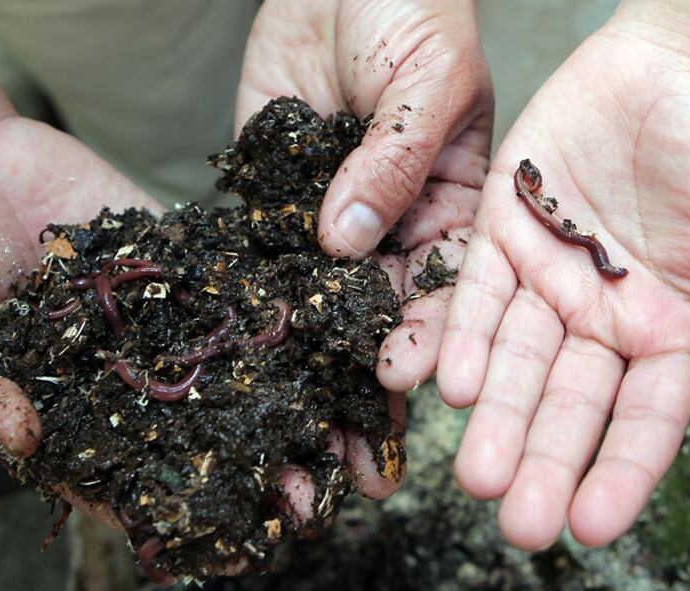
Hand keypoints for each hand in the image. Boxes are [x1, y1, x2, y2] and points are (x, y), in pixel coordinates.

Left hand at [237, 0, 492, 495]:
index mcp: (453, 211)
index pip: (448, 289)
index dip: (431, 337)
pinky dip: (249, 309)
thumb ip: (395, 159)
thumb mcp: (427, 79)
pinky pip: (260, 263)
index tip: (405, 378)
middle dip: (365, 382)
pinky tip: (236, 360)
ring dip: (306, 368)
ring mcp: (328, 225)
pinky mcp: (270, 208)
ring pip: (318, 307)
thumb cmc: (410, 10)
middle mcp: (393, 231)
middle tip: (351, 449)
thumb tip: (344, 242)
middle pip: (381, 318)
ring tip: (291, 431)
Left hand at [438, 13, 689, 549]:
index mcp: (666, 332)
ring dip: (493, 418)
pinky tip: (450, 383)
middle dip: (541, 463)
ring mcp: (546, 281)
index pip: (642, 420)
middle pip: (566, 406)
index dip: (619, 474)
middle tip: (516, 523)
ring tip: (473, 475)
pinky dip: (463, 337)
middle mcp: (599, 321)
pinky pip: (477, 295)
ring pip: (514, 362)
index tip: (591, 527)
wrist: (671, 66)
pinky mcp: (501, 236)